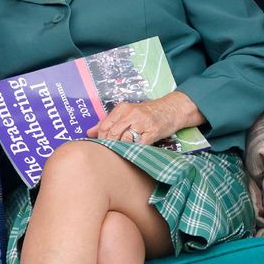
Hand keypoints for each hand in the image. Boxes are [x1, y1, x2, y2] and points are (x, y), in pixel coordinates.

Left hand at [87, 92, 203, 144]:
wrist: (173, 109)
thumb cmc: (147, 113)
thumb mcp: (127, 113)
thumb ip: (108, 122)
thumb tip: (89, 133)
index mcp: (122, 108)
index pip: (105, 125)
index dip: (101, 138)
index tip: (100, 146)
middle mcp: (131, 114)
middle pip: (113, 133)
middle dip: (109, 145)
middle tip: (108, 153)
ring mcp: (142, 122)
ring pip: (124, 140)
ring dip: (120, 149)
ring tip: (119, 154)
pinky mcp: (153, 132)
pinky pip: (139, 145)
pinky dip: (134, 150)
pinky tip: (132, 153)